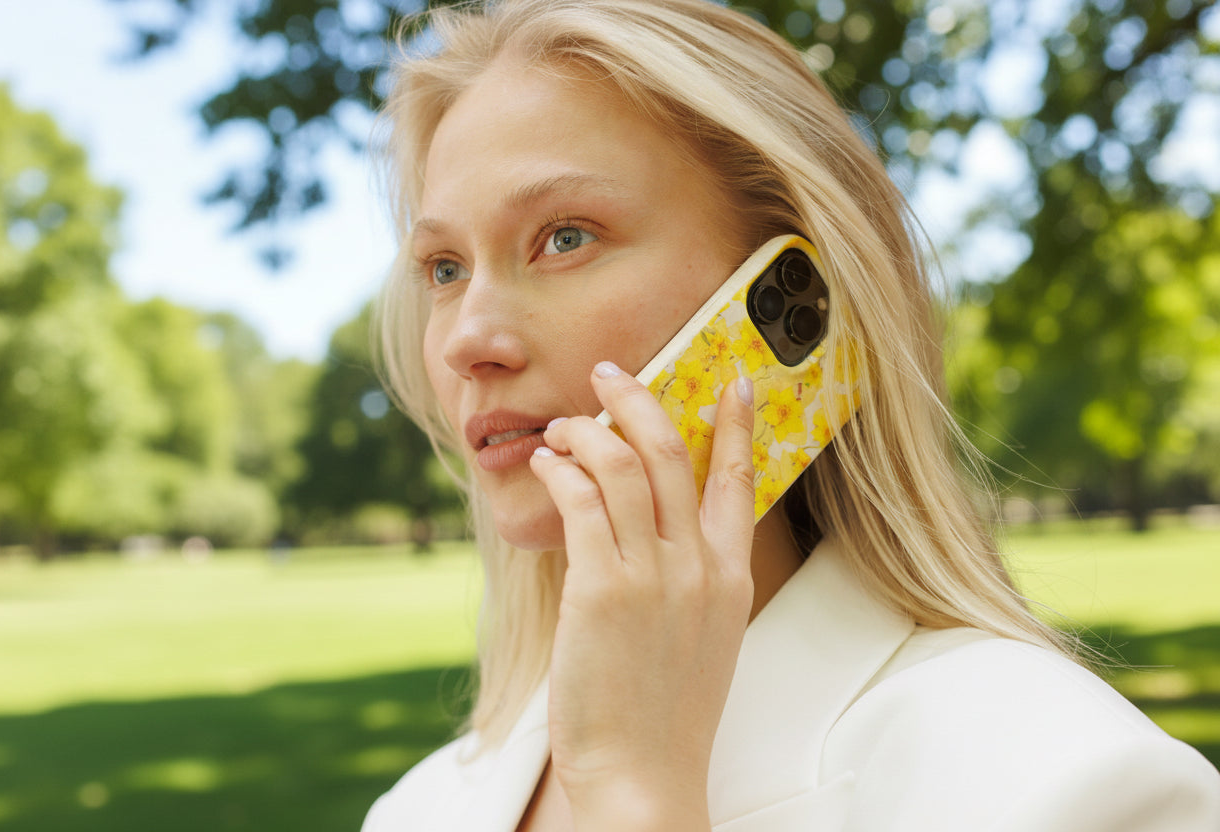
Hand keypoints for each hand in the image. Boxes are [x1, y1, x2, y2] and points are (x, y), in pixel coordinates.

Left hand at [528, 360, 756, 829]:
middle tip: (607, 374)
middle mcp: (698, 566)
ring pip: (620, 464)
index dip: (733, 424)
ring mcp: (654, 575)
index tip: (730, 381)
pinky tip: (546, 465)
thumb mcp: (703, 638)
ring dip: (585, 432)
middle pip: (671, 451)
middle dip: (636, 399)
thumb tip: (654, 530)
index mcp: (729, 576)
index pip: (739, 480)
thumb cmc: (664, 712)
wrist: (644, 775)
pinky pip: (581, 500)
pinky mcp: (602, 588)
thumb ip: (691, 580)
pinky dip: (561, 470)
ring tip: (561, 430)